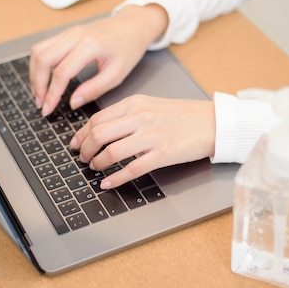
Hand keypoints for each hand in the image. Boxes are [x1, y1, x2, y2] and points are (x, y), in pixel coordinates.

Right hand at [29, 4, 168, 115]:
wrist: (132, 26)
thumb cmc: (128, 48)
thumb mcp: (116, 74)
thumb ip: (94, 89)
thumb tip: (73, 103)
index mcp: (89, 45)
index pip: (62, 73)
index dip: (52, 94)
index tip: (48, 109)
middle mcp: (74, 35)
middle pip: (42, 59)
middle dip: (37, 84)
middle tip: (41, 103)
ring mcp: (68, 32)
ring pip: (38, 51)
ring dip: (34, 73)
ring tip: (39, 93)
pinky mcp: (65, 33)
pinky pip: (43, 47)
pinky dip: (39, 64)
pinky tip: (43, 78)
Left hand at [70, 95, 215, 188]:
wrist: (213, 122)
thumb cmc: (183, 115)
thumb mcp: (151, 105)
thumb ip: (127, 114)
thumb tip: (102, 129)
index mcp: (135, 104)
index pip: (97, 119)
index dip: (81, 134)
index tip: (75, 143)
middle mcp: (140, 117)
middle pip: (99, 134)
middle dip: (85, 150)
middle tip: (82, 159)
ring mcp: (151, 136)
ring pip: (112, 152)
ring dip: (97, 164)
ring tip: (94, 169)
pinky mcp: (163, 154)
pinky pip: (132, 169)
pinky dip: (115, 178)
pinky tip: (107, 183)